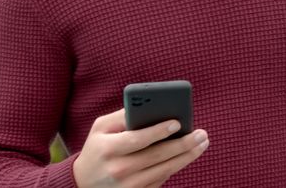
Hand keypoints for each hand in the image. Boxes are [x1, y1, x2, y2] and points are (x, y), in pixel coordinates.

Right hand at [72, 108, 208, 187]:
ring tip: (201, 144)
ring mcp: (129, 186)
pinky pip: (161, 181)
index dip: (159, 131)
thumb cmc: (96, 149)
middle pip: (157, 156)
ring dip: (186, 157)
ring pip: (164, 170)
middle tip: (201, 134)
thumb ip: (121, 116)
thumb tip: (149, 105)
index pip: (138, 140)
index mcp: (109, 149)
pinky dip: (174, 168)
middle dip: (183, 144)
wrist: (84, 183)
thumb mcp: (100, 128)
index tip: (177, 123)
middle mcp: (119, 169)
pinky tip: (186, 156)